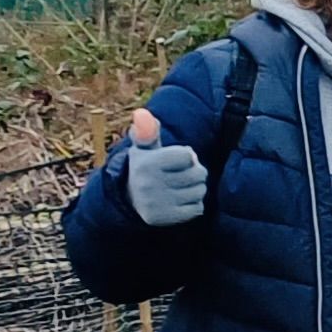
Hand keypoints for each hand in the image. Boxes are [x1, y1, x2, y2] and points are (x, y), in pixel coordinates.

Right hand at [123, 107, 209, 226]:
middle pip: (199, 173)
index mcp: (145, 163)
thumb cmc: (147, 166)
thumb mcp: (146, 148)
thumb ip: (148, 130)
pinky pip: (197, 209)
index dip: (185, 156)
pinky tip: (178, 201)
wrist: (131, 198)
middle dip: (194, 172)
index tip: (173, 160)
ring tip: (178, 187)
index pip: (188, 155)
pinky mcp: (163, 218)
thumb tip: (141, 113)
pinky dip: (193, 205)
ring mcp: (155, 203)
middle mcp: (147, 184)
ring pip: (200, 191)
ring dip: (195, 189)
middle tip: (178, 175)